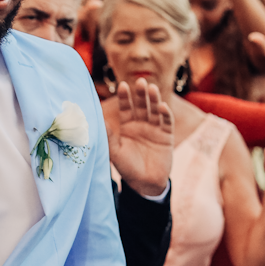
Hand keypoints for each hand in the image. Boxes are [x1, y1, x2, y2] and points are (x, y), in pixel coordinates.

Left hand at [109, 79, 173, 197]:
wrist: (145, 183)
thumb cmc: (127, 167)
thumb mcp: (115, 152)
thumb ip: (108, 136)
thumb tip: (98, 121)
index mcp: (127, 126)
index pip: (125, 107)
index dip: (124, 97)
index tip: (122, 85)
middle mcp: (141, 124)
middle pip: (141, 105)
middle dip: (140, 93)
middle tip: (139, 81)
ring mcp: (155, 128)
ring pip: (154, 110)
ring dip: (154, 99)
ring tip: (152, 88)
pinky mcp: (167, 136)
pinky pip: (166, 122)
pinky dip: (165, 114)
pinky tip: (162, 106)